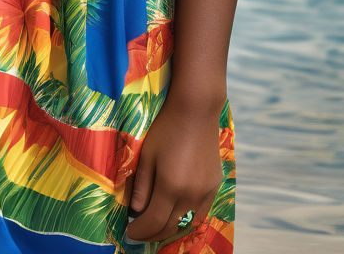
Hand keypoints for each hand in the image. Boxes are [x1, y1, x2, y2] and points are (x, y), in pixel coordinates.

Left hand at [124, 92, 223, 244]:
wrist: (196, 110)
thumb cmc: (166, 128)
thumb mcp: (147, 155)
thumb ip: (141, 186)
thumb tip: (135, 212)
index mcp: (171, 187)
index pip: (153, 222)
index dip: (139, 231)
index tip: (129, 232)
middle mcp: (191, 195)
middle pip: (171, 228)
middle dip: (152, 234)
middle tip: (139, 233)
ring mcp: (206, 192)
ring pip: (188, 224)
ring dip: (171, 229)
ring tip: (156, 227)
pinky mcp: (214, 186)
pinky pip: (200, 213)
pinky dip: (186, 219)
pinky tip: (175, 214)